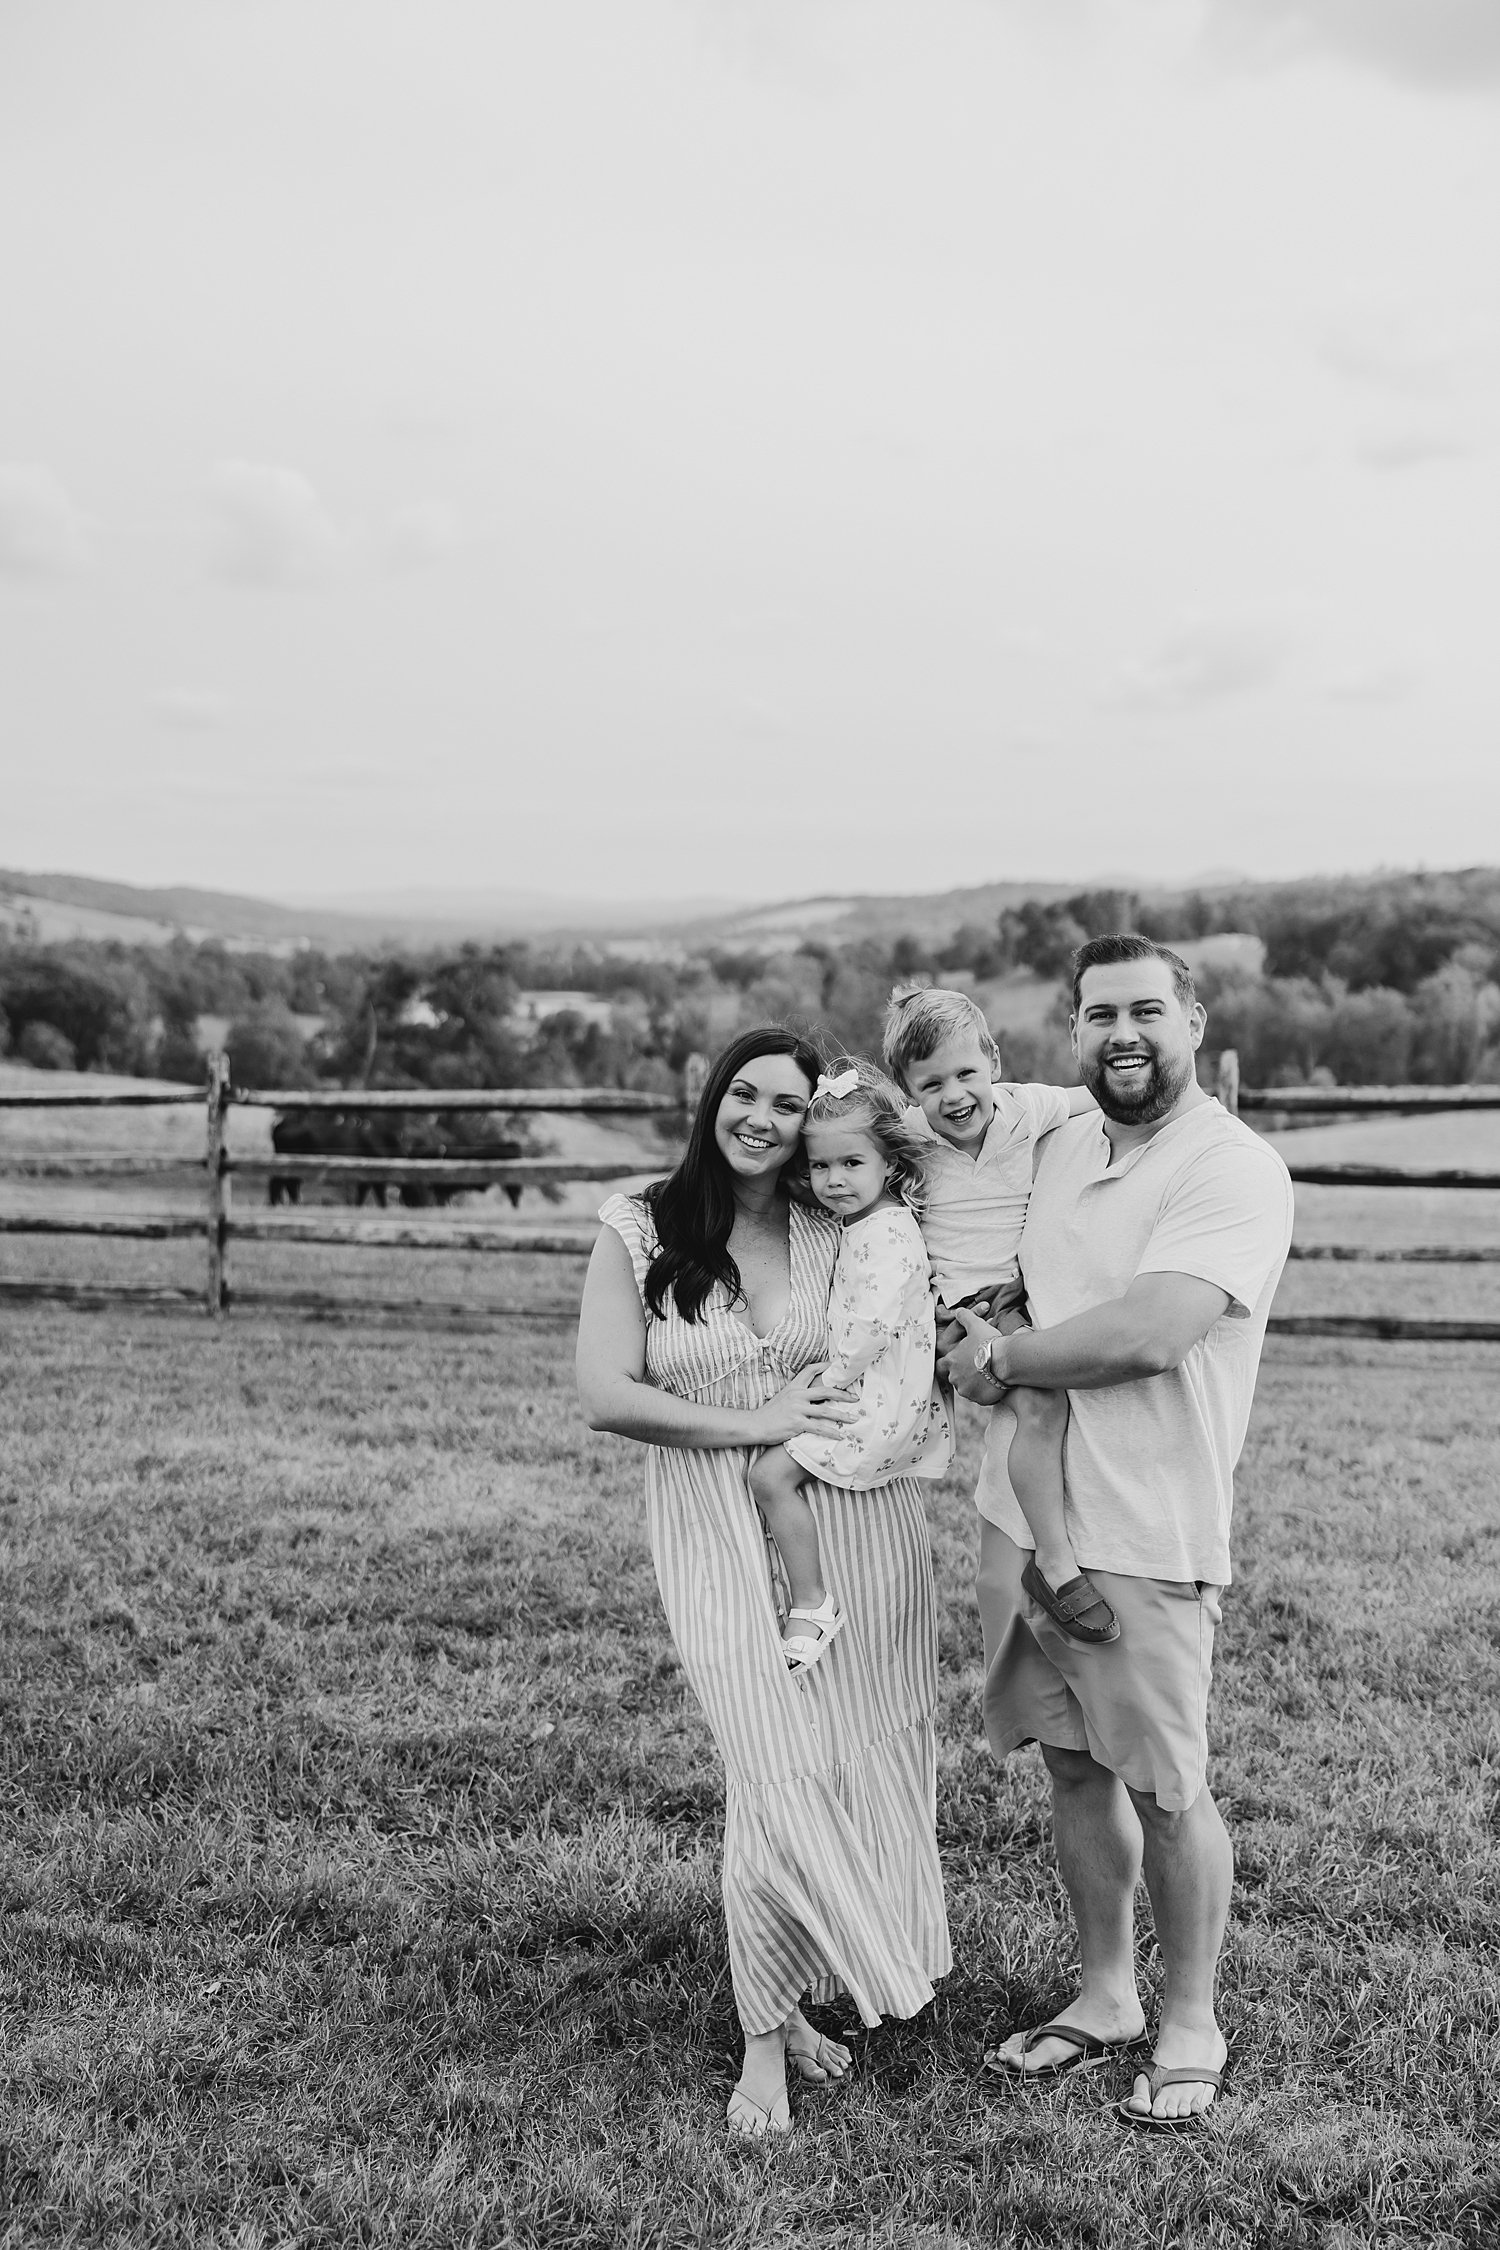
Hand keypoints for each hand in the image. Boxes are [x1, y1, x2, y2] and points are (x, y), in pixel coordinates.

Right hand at [743, 1367, 858, 1446]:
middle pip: (825, 1390)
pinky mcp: (797, 1423)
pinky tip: (840, 1435)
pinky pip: (819, 1428)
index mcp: (794, 1387)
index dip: (824, 1366)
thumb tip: (813, 1396)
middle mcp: (797, 1395)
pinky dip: (831, 1432)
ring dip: (842, 1415)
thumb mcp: (783, 1398)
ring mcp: (798, 1409)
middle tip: (856, 1398)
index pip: (810, 1370)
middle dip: (843, 1394)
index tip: (836, 1366)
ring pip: (826, 1411)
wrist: (755, 1425)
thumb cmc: (770, 1414)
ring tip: (854, 1419)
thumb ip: (797, 1395)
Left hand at [938, 1305, 1008, 1403]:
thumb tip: (959, 1311)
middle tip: (976, 1368)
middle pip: (955, 1378)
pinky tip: (993, 1384)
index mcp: (951, 1361)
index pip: (941, 1365)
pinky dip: (984, 1392)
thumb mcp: (976, 1325)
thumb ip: (965, 1317)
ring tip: (987, 1375)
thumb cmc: (989, 1342)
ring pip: (967, 1388)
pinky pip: (979, 1397)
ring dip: (973, 1383)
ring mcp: (966, 1390)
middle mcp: (955, 1378)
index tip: (958, 1362)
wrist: (1005, 1361)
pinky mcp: (978, 1399)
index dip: (949, 1363)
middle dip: (963, 1374)